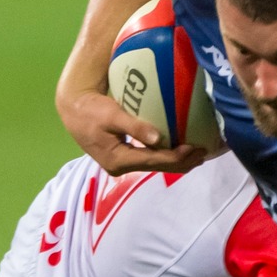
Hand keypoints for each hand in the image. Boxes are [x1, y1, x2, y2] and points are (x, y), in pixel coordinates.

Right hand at [58, 89, 205, 175]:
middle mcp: (120, 166)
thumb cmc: (91, 110)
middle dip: (182, 162)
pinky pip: (150, 158)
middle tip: (204, 153)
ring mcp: (122, 163)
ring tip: (198, 154)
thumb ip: (134, 126)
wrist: (73, 110)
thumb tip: (158, 138)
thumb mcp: (112, 115)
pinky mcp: (124, 156)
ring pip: (155, 165)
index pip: (153, 160)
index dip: (176, 157)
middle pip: (157, 167)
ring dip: (177, 160)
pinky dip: (166, 155)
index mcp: (117, 159)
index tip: (194, 149)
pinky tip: (180, 149)